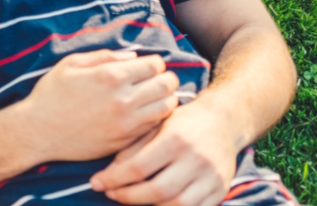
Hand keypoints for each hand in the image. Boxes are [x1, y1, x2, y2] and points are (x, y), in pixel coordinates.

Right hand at [16, 50, 179, 162]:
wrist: (38, 131)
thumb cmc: (51, 94)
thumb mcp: (70, 64)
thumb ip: (104, 56)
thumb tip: (133, 57)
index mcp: (110, 76)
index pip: (155, 65)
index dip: (155, 63)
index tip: (148, 66)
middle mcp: (123, 100)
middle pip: (167, 85)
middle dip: (165, 79)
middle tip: (157, 80)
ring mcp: (127, 123)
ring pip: (167, 107)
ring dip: (165, 99)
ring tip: (153, 97)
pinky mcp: (126, 141)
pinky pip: (155, 126)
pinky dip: (157, 118)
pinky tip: (145, 113)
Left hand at [89, 100, 239, 205]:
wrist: (222, 122)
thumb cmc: (180, 123)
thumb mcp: (154, 126)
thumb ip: (132, 149)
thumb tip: (108, 175)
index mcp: (174, 139)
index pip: (139, 167)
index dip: (114, 179)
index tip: (96, 183)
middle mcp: (195, 159)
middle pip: (158, 190)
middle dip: (129, 197)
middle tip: (112, 194)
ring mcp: (211, 177)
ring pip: (178, 205)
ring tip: (132, 198)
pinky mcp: (221, 190)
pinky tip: (157, 204)